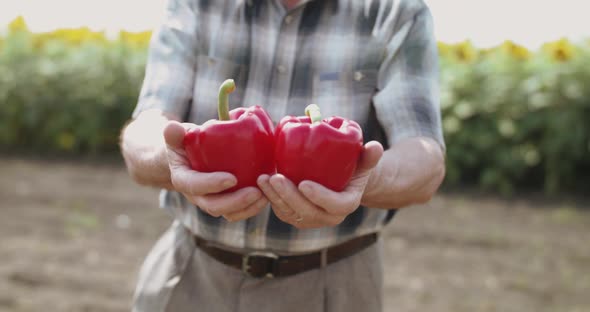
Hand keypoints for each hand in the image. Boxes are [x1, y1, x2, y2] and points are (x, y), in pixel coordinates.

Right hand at [163, 121, 267, 221]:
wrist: (189, 156)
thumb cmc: (185, 142)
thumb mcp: (178, 136)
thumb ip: (174, 133)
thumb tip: (173, 127)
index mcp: (183, 180)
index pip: (195, 186)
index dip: (212, 184)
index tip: (231, 179)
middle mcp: (197, 196)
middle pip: (214, 206)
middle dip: (236, 202)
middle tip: (256, 191)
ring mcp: (213, 201)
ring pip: (230, 213)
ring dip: (249, 208)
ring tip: (266, 195)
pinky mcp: (227, 202)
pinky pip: (240, 210)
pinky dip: (254, 206)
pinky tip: (269, 195)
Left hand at [257, 141, 383, 228]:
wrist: (341, 180)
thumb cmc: (353, 166)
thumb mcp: (363, 160)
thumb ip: (369, 156)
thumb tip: (374, 147)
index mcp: (346, 204)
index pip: (334, 206)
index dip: (319, 197)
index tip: (304, 183)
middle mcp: (328, 217)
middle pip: (307, 211)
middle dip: (289, 196)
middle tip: (276, 178)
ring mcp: (310, 219)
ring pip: (290, 213)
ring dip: (275, 198)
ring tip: (263, 179)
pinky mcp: (295, 216)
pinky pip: (281, 211)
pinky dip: (270, 199)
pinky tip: (261, 183)